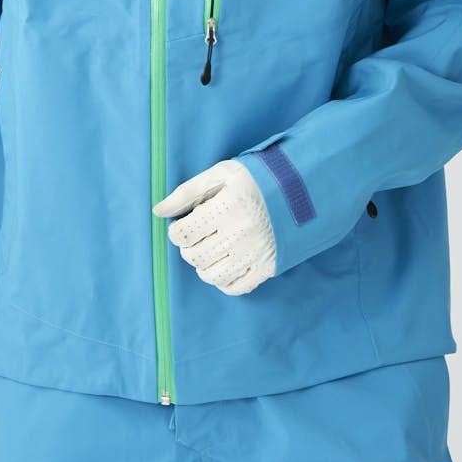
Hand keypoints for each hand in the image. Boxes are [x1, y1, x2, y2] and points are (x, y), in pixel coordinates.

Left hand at [152, 158, 276, 294]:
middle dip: (188, 247)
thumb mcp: (220, 174)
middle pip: (194, 256)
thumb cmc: (256, 177)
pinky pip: (235, 288)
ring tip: (209, 249)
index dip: (176, 230)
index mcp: (227, 206)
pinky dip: (223, 280)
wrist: (302, 189)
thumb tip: (158, 211)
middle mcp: (241, 233)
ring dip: (202, 265)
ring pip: (211, 276)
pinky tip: (224, 262)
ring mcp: (255, 254)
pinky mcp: (268, 268)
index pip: (183, 234)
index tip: (183, 224)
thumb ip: (187, 192)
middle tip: (197, 235)